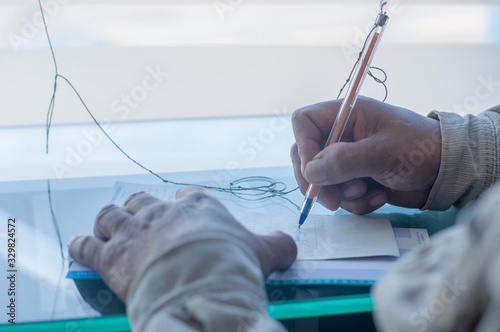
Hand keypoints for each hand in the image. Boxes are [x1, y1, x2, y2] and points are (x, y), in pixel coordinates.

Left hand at [68, 186, 296, 301]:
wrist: (202, 283)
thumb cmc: (232, 263)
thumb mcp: (266, 252)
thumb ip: (278, 244)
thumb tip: (289, 243)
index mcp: (196, 206)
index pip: (185, 195)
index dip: (182, 201)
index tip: (182, 208)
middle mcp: (161, 212)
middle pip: (142, 200)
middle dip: (139, 207)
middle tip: (140, 218)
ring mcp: (133, 232)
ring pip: (111, 214)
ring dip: (108, 220)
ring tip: (107, 227)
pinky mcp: (111, 256)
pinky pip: (87, 245)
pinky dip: (82, 244)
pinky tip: (80, 245)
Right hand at [291, 96, 440, 213]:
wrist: (447, 172)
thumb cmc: (420, 149)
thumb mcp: (383, 152)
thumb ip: (344, 161)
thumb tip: (310, 173)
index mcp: (346, 115)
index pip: (304, 122)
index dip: (303, 146)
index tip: (313, 171)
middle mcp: (341, 136)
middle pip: (306, 156)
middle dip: (318, 181)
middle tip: (331, 199)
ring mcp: (347, 159)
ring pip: (322, 181)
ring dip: (342, 194)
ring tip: (368, 191)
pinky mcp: (355, 179)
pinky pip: (340, 195)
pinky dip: (357, 202)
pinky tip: (379, 196)